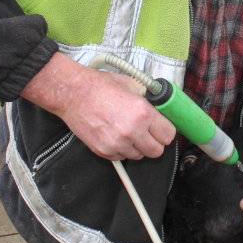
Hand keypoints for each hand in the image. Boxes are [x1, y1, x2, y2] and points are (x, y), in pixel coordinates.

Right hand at [20, 53, 175, 160]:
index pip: (168, 135)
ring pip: (139, 156)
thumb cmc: (100, 87)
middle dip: (155, 142)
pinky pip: (121, 157)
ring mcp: (117, 143)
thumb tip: (164, 106)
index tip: (162, 128)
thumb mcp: (132, 85)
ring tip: (128, 131)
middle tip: (148, 132)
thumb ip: (150, 98)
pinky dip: (121, 149)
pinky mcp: (104, 151)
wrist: (73, 94)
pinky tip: (115, 134)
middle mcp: (132, 131)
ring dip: (137, 147)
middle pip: (157, 151)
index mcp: (143, 113)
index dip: (166, 131)